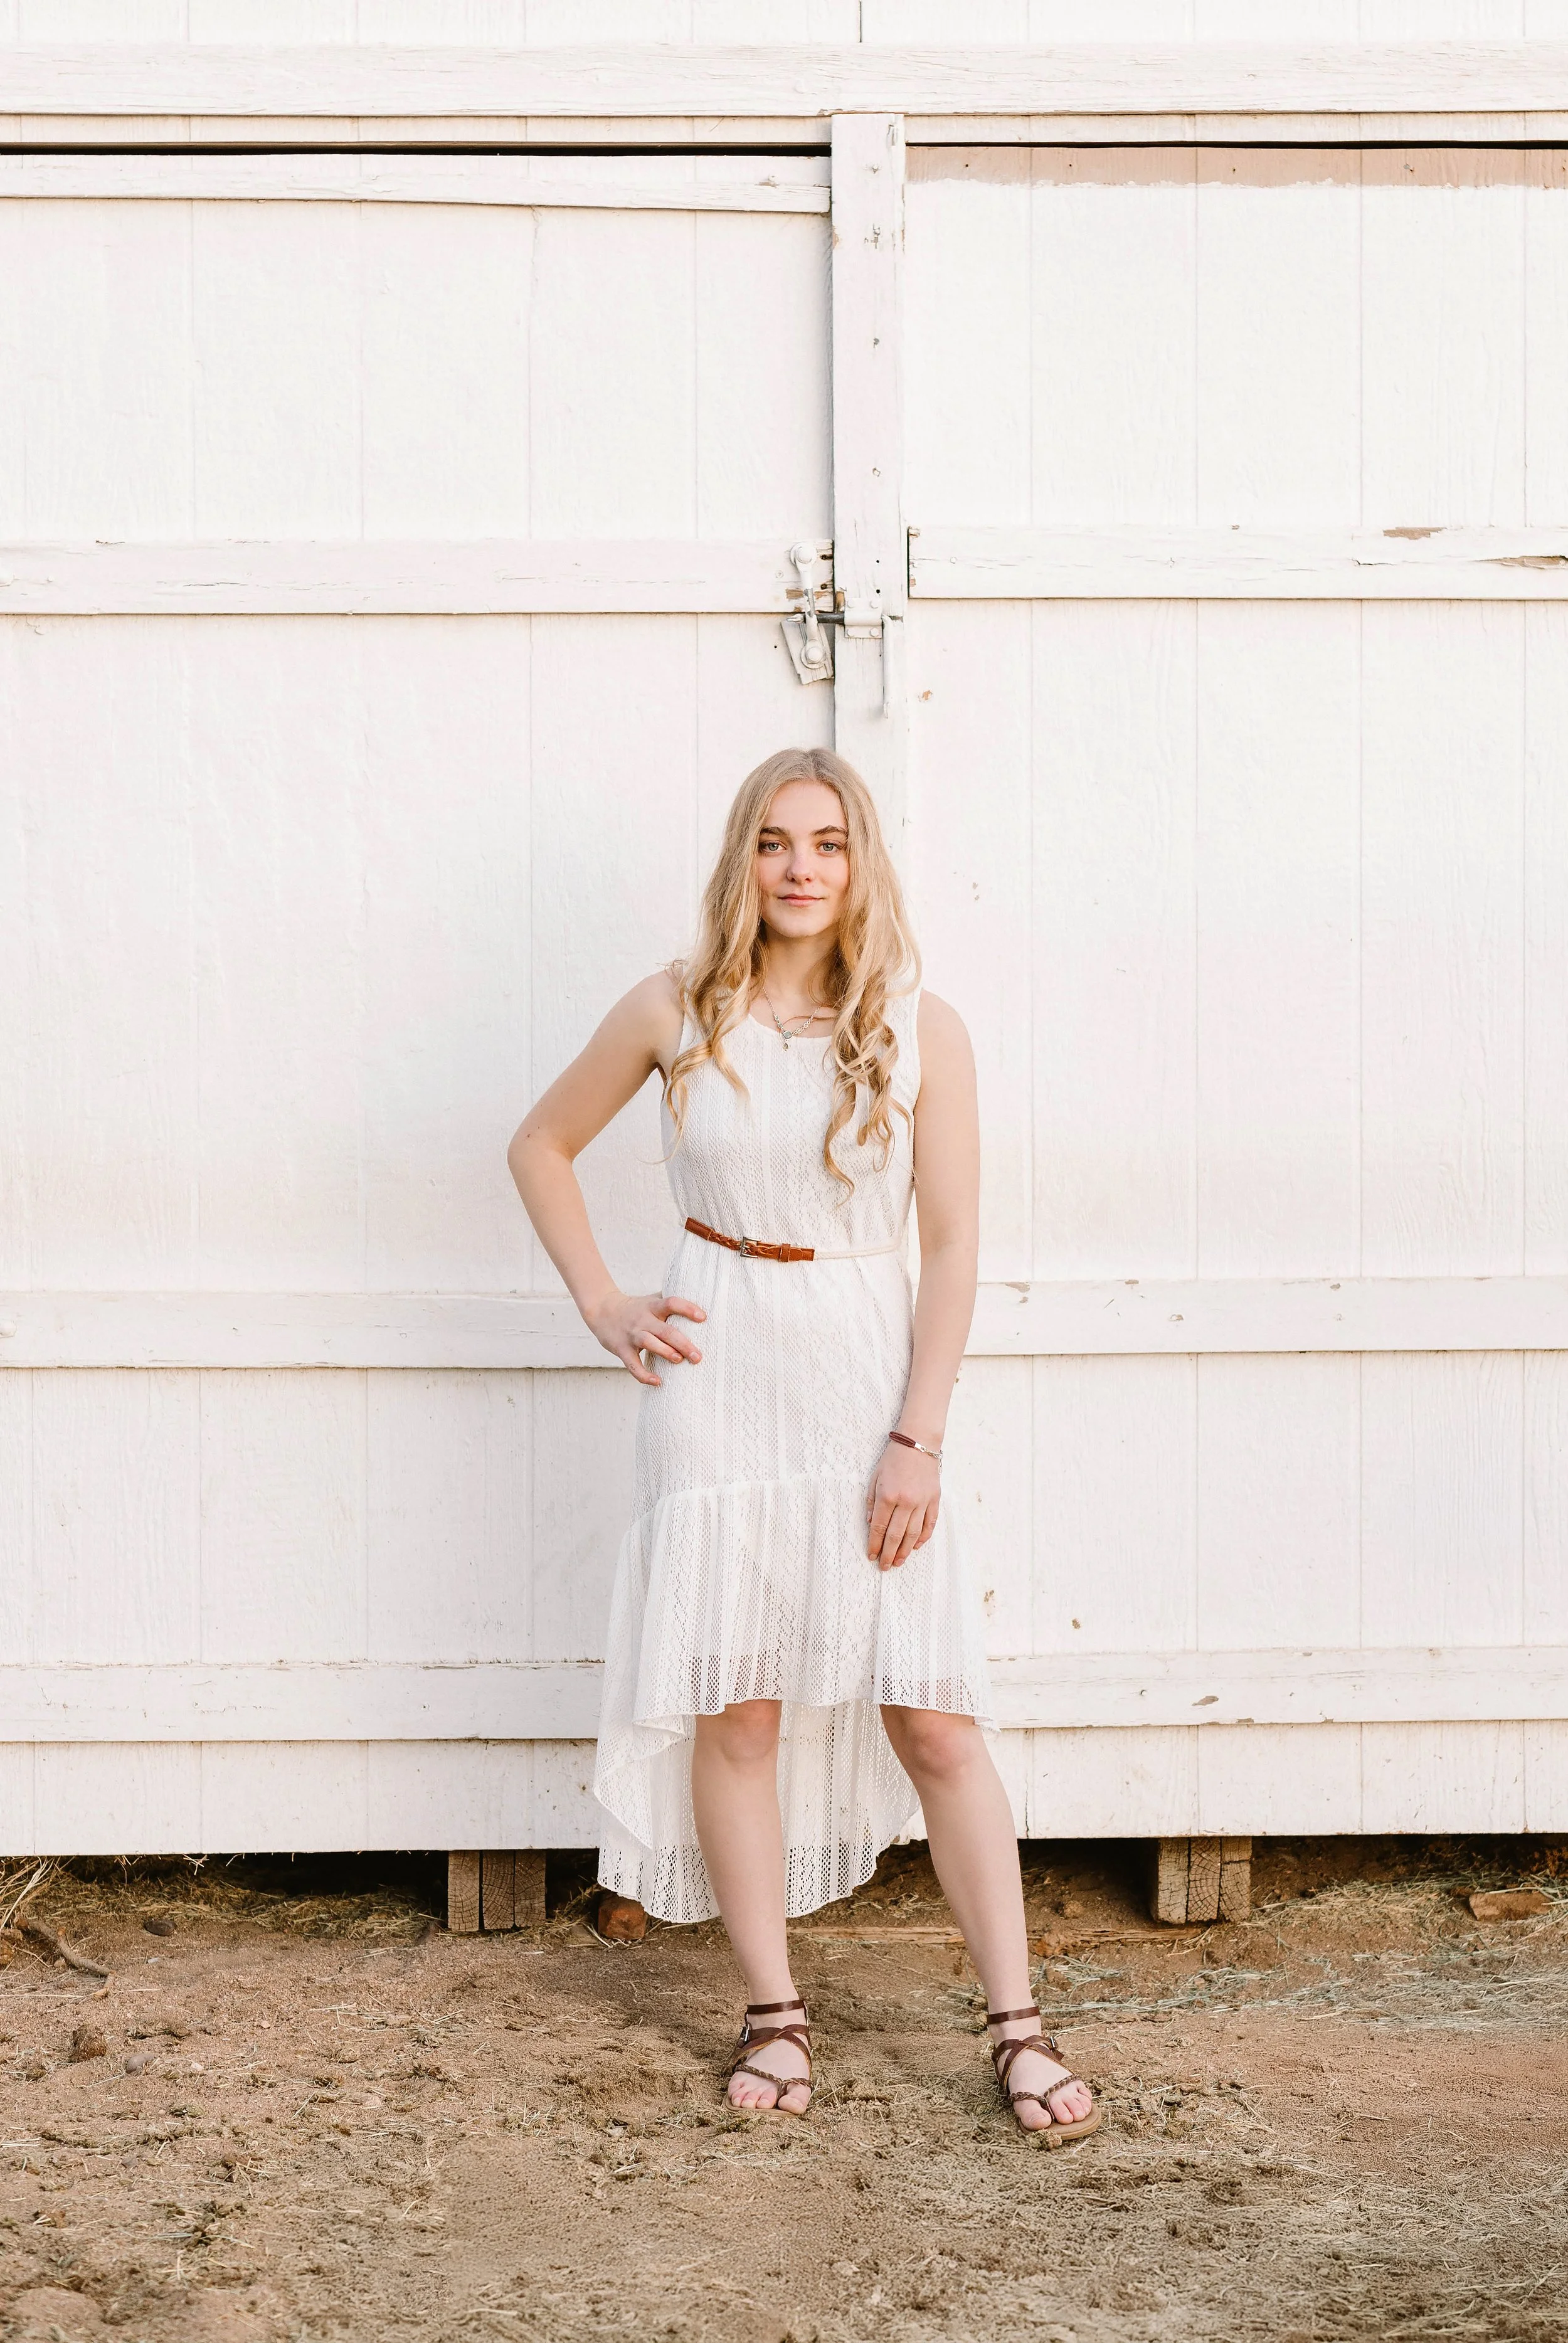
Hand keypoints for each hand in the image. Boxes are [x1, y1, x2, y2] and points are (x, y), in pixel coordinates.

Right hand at [584, 1290, 705, 1386]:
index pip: (672, 1303)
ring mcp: (632, 1334)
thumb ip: (670, 1302)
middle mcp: (643, 1319)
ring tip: (679, 1360)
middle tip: (698, 1356)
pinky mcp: (622, 1349)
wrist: (601, 1310)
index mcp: (653, 1306)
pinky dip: (644, 1375)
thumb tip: (699, 1302)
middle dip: (683, 1343)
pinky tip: (657, 1381)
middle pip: (665, 1330)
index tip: (703, 1318)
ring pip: (649, 1343)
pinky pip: (633, 1364)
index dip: (687, 1309)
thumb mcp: (650, 1300)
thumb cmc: (634, 1308)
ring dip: (665, 1352)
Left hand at [866, 1439, 940, 1569]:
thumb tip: (871, 1524)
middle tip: (884, 1566)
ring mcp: (922, 1502)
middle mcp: (906, 1501)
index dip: (875, 1544)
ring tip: (899, 1562)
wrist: (918, 1444)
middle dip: (889, 1553)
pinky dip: (923, 1538)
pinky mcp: (934, 1500)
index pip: (880, 1527)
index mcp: (888, 1495)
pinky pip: (930, 1524)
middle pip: (896, 1535)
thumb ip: (872, 1502)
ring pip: (914, 1534)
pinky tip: (916, 1547)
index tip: (871, 1555)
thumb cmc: (893, 1459)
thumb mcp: (875, 1478)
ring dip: (905, 1551)